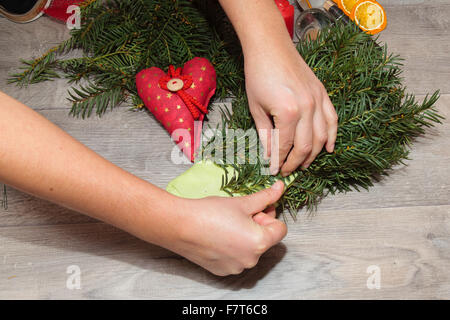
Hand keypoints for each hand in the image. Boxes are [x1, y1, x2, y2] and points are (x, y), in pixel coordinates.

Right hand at [168, 181, 286, 275]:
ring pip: (250, 249)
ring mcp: (236, 268)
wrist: (180, 226)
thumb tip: (280, 188)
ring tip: (225, 225)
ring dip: (244, 237)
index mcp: (260, 242)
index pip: (280, 229)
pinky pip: (236, 258)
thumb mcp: (242, 202)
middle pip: (265, 240)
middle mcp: (251, 260)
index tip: (255, 210)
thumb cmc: (210, 213)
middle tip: (238, 214)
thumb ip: (265, 197)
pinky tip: (218, 236)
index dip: (269, 216)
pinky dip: (232, 248)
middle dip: (256, 225)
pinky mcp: (223, 271)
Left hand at [244, 42, 337, 175]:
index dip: (279, 161)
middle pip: (306, 146)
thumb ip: (265, 133)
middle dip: (296, 162)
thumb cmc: (258, 75)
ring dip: (314, 154)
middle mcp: (307, 108)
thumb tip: (269, 155)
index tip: (274, 170)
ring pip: (322, 137)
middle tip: (287, 171)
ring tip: (304, 164)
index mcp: (288, 113)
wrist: (270, 48)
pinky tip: (328, 149)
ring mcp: (318, 100)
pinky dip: (333, 136)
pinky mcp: (323, 94)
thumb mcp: (256, 107)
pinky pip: (332, 119)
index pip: (285, 146)